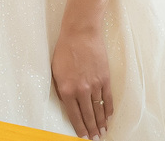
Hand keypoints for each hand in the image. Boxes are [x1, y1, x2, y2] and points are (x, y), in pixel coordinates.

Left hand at [52, 24, 112, 139]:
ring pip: (99, 109)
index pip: (74, 115)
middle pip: (88, 115)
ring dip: (101, 122)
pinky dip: (108, 109)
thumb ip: (61, 89)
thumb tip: (66, 101)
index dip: (79, 127)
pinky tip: (108, 116)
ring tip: (103, 131)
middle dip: (92, 129)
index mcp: (67, 90)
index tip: (83, 136)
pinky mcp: (105, 79)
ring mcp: (95, 85)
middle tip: (95, 138)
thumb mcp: (55, 71)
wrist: (81, 33)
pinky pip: (108, 98)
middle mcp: (82, 90)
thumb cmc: (65, 49)